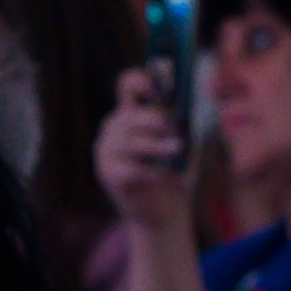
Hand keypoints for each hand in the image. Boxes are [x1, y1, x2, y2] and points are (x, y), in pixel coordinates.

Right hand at [94, 66, 193, 233]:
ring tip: (176, 148)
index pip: (128, 84)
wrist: (166, 211)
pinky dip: (151, 171)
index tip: (160, 84)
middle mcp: (114, 127)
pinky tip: (163, 175)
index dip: (142, 79)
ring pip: (131, 141)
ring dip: (157, 145)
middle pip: (131, 115)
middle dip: (155, 120)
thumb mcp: (183, 141)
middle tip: (174, 125)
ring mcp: (107, 150)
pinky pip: (130, 167)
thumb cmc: (176, 171)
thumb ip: (179, 121)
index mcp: (132, 112)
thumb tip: (181, 105)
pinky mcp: (108, 174)